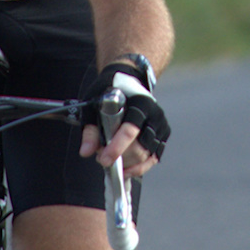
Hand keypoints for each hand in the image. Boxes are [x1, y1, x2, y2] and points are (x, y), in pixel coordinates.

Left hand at [79, 61, 168, 178]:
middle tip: (101, 157)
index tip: (104, 160)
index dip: (116, 148)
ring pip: (145, 156)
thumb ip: (91, 130)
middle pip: (139, 148)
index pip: (130, 130)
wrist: (128, 80)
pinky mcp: (162, 135)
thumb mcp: (95, 105)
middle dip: (119, 158)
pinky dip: (138, 168)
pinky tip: (125, 168)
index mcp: (140, 103)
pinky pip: (152, 159)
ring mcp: (160, 126)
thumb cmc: (111, 91)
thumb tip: (86, 151)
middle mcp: (154, 115)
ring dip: (127, 164)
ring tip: (111, 159)